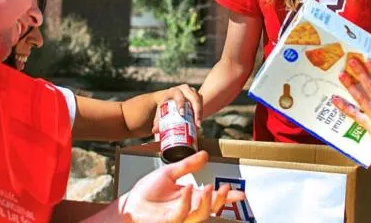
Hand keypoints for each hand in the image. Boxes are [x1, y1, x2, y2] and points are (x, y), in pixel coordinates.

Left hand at [120, 151, 244, 222]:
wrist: (130, 202)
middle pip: (210, 208)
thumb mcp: (169, 172)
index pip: (211, 197)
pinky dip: (186, 201)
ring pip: (200, 215)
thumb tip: (205, 154)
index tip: (240, 193)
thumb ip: (188, 165)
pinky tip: (187, 188)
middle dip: (221, 201)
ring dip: (207, 202)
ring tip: (210, 187)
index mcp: (189, 197)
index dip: (226, 196)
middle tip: (226, 190)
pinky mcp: (169, 221)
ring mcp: (179, 216)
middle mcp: (187, 208)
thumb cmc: (147, 191)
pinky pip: (181, 213)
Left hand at [152, 84, 202, 132]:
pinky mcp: (197, 94)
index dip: (180, 104)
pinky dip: (201, 112)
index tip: (182, 114)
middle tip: (196, 124)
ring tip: (198, 125)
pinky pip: (201, 102)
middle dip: (196, 111)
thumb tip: (154, 130)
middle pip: (193, 98)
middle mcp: (184, 89)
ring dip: (200, 112)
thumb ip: (158, 120)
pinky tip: (198, 121)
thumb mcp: (161, 110)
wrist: (171, 97)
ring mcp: (191, 91)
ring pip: (199, 100)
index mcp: (173, 91)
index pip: (178, 96)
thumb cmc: (165, 105)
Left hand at [332, 59, 370, 175]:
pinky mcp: (367, 125)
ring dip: (350, 85)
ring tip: (341, 74)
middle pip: (370, 87)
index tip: (369, 60)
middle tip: (352, 61)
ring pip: (360, 97)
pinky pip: (353, 114)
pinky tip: (334, 99)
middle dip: (361, 73)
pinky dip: (343, 106)